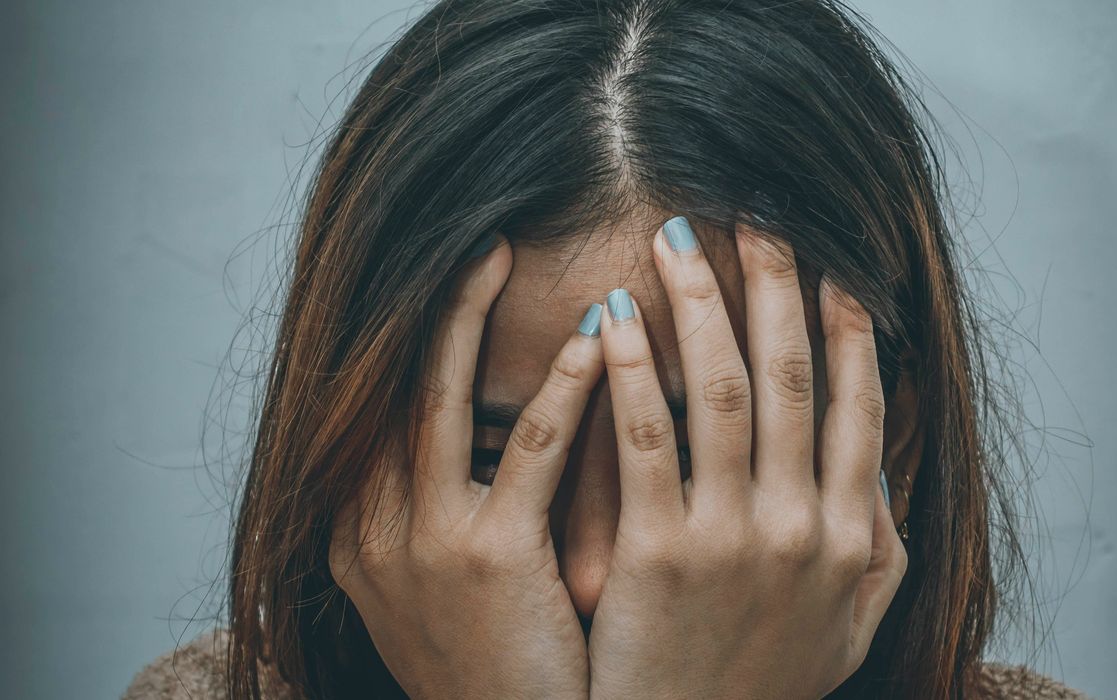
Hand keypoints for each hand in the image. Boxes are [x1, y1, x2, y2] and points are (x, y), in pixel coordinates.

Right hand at [329, 236, 600, 698]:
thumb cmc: (490, 668)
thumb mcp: (437, 590)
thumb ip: (437, 513)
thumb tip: (476, 440)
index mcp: (358, 532)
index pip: (375, 407)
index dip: (407, 336)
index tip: (446, 277)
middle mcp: (372, 528)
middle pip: (391, 386)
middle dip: (427, 307)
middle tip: (470, 237)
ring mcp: (423, 542)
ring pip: (439, 398)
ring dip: (469, 317)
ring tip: (502, 253)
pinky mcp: (488, 559)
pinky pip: (529, 449)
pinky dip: (561, 386)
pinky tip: (597, 339)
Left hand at [586, 219, 906, 698]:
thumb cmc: (766, 683)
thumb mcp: (850, 624)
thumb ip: (878, 547)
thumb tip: (881, 471)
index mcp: (853, 534)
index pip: (859, 404)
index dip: (846, 326)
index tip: (830, 263)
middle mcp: (804, 525)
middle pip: (790, 375)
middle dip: (774, 284)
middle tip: (755, 215)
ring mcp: (733, 536)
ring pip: (722, 389)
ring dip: (701, 304)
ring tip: (676, 239)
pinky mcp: (660, 553)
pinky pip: (647, 439)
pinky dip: (633, 372)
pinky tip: (614, 319)